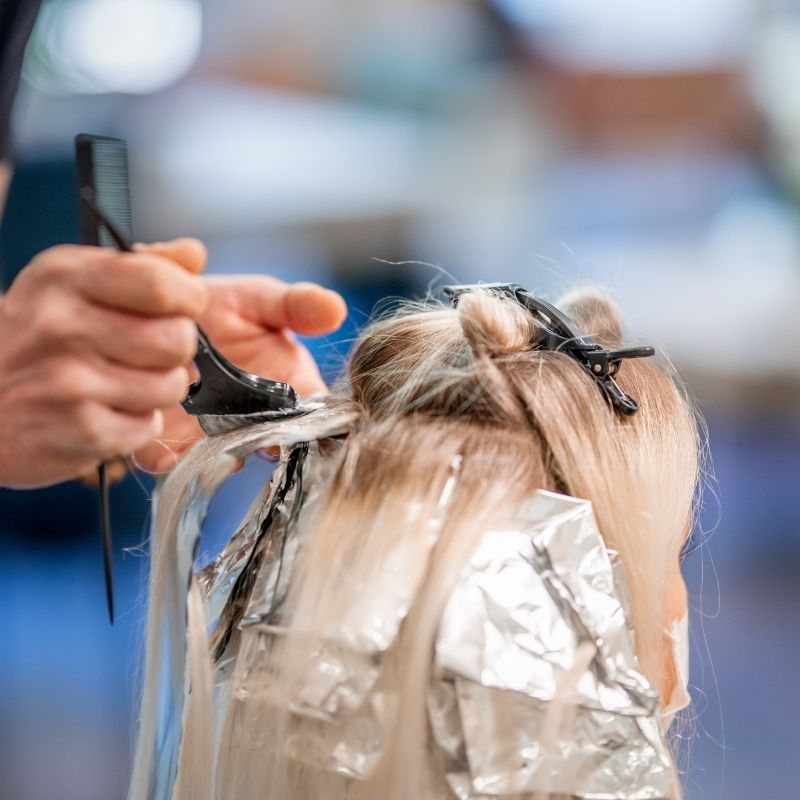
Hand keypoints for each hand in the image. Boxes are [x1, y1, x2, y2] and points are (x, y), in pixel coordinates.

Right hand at [0, 239, 207, 487]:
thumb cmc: (36, 339)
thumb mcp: (74, 284)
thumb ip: (141, 266)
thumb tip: (195, 254)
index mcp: (65, 277)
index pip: (162, 284)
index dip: (189, 299)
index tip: (183, 308)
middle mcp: (62, 326)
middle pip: (177, 338)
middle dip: (176, 348)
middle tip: (148, 351)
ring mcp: (69, 382)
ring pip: (171, 385)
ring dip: (159, 389)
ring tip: (123, 383)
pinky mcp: (79, 431)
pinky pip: (149, 427)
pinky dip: (136, 424)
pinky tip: (105, 412)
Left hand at [132, 271, 346, 473]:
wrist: (151, 310)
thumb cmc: (215, 304)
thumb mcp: (258, 298)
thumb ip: (296, 305)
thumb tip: (336, 309)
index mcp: (290, 389)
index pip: (313, 418)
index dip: (311, 423)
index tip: (299, 414)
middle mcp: (256, 420)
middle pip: (272, 446)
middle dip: (264, 442)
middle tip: (252, 424)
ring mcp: (213, 435)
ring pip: (225, 460)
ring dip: (220, 451)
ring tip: (209, 426)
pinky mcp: (166, 442)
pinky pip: (171, 461)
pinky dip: (170, 454)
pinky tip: (167, 426)